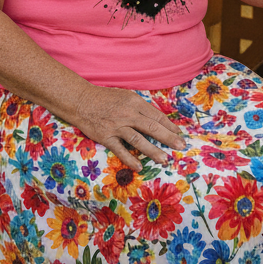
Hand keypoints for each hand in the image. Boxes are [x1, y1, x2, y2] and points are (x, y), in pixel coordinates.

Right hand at [71, 85, 186, 170]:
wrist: (81, 100)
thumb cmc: (105, 98)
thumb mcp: (126, 96)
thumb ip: (140, 108)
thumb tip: (157, 120)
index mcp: (135, 102)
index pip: (156, 115)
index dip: (169, 125)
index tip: (179, 134)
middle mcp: (128, 113)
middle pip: (152, 127)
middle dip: (168, 138)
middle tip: (181, 146)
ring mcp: (117, 126)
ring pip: (138, 139)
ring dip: (153, 150)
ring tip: (164, 159)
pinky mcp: (106, 136)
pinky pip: (120, 150)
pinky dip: (130, 159)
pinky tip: (139, 167)